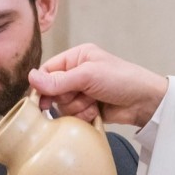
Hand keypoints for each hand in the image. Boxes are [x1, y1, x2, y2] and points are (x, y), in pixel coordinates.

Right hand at [29, 44, 169, 126]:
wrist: (145, 102)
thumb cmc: (121, 79)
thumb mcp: (88, 75)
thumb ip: (58, 80)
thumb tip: (30, 77)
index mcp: (76, 57)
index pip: (48, 70)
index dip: (43, 85)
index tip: (41, 99)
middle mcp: (76, 74)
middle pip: (53, 91)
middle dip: (67, 97)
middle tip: (83, 96)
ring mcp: (82, 92)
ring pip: (62, 106)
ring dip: (78, 108)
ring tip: (94, 103)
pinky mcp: (87, 108)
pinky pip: (73, 117)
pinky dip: (83, 116)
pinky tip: (96, 112)